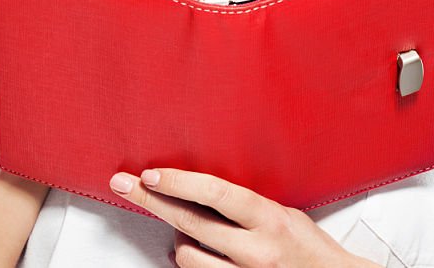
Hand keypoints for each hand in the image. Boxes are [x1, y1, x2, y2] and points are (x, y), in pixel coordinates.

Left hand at [109, 166, 365, 265]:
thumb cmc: (309, 248)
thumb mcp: (283, 213)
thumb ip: (245, 205)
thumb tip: (201, 189)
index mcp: (268, 218)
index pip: (214, 193)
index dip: (178, 182)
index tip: (151, 174)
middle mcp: (255, 249)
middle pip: (190, 222)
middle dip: (151, 201)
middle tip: (125, 185)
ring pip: (186, 256)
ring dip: (181, 241)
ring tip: (192, 233)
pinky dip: (193, 260)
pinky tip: (199, 251)